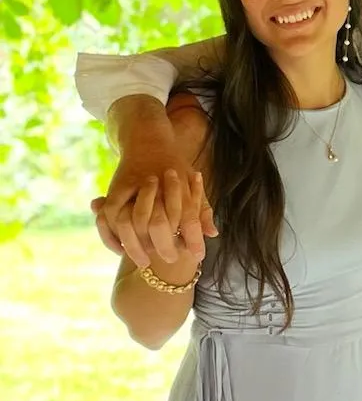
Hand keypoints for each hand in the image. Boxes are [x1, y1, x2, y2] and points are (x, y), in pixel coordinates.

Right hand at [93, 168, 212, 266]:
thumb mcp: (193, 185)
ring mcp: (133, 186)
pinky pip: (108, 216)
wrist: (148, 139)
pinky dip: (111, 236)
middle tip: (170, 259)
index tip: (198, 256)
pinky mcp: (115, 188)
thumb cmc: (174, 166)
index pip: (189, 217)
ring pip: (130, 222)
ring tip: (145, 261)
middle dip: (165, 246)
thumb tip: (213, 234)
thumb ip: (202, 210)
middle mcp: (156, 186)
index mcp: (180, 186)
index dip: (194, 239)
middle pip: (159, 224)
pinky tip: (121, 250)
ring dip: (137, 245)